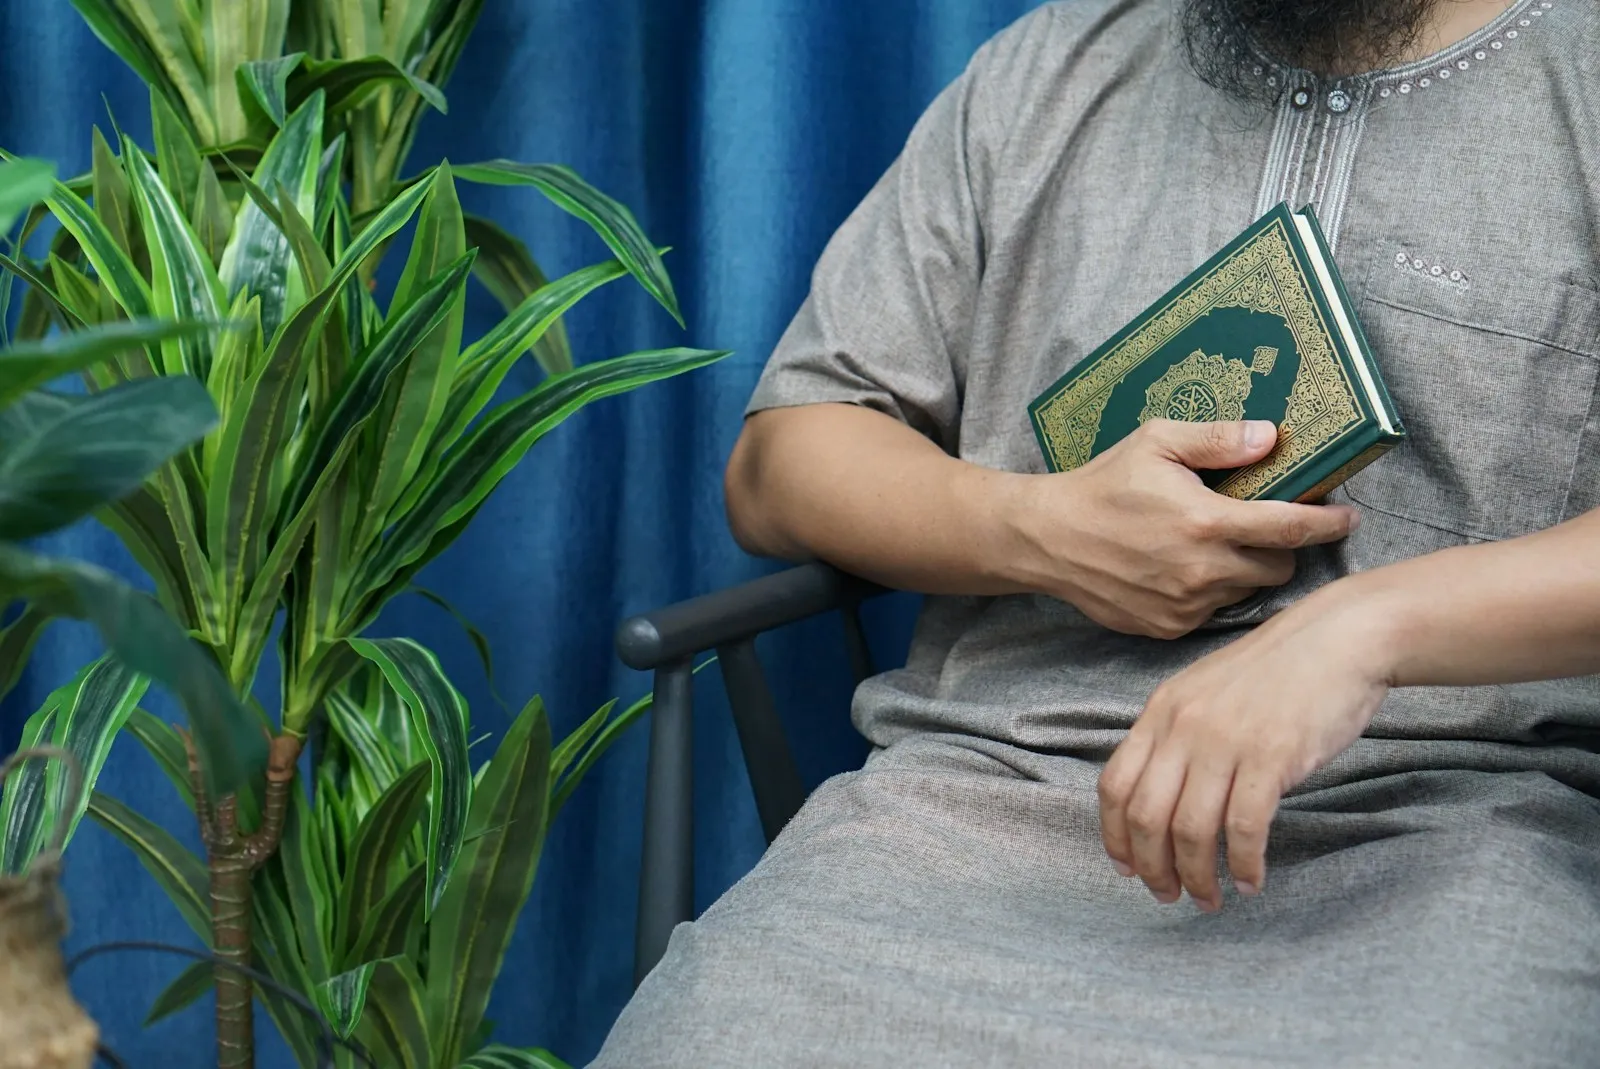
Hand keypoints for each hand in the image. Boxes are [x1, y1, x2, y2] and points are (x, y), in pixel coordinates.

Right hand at [1007, 419, 1361, 637]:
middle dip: (1281, 549)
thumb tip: (1269, 436)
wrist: (1046, 538)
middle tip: (1262, 529)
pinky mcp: (1167, 627)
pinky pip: (1210, 612)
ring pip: (1245, 592)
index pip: (1292, 528)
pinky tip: (1181, 569)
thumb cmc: (1101, 484)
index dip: (1328, 523)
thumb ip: (1217, 440)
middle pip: (1280, 569)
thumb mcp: (1156, 442)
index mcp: (1208, 522)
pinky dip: (1208, 592)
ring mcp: (1185, 605)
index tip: (1348, 517)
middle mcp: (1203, 571)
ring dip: (1242, 572)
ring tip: (1213, 548)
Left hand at [1097, 582, 1392, 909]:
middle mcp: (1184, 726)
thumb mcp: (1205, 692)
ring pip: (1190, 829)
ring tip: (1209, 899)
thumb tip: (1159, 795)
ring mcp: (1225, 742)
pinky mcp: (1271, 757)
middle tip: (1169, 896)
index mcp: (1161, 711)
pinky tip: (1251, 881)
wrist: (1338, 639)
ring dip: (1196, 876)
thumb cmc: (1277, 672)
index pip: (1115, 785)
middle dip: (1152, 867)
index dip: (1115, 836)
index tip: (1128, 869)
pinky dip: (1243, 864)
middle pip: (1146, 815)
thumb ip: (1177, 734)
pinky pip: (1244, 827)